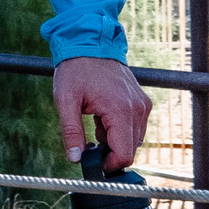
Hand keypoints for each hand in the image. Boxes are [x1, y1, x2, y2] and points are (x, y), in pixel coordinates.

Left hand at [53, 55, 149, 170]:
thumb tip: (75, 159)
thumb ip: (71, 132)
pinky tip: (103, 118)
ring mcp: (142, 104)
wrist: (90, 43)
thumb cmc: (76, 69)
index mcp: (120, 110)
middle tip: (89, 143)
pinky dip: (120, 129)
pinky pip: (135, 127)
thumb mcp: (66, 101)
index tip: (93, 163)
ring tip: (95, 124)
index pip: (124, 154)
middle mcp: (137, 108)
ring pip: (134, 139)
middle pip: (130, 149)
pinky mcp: (142, 101)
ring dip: (115, 141)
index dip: (109, 165)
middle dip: (110, 153)